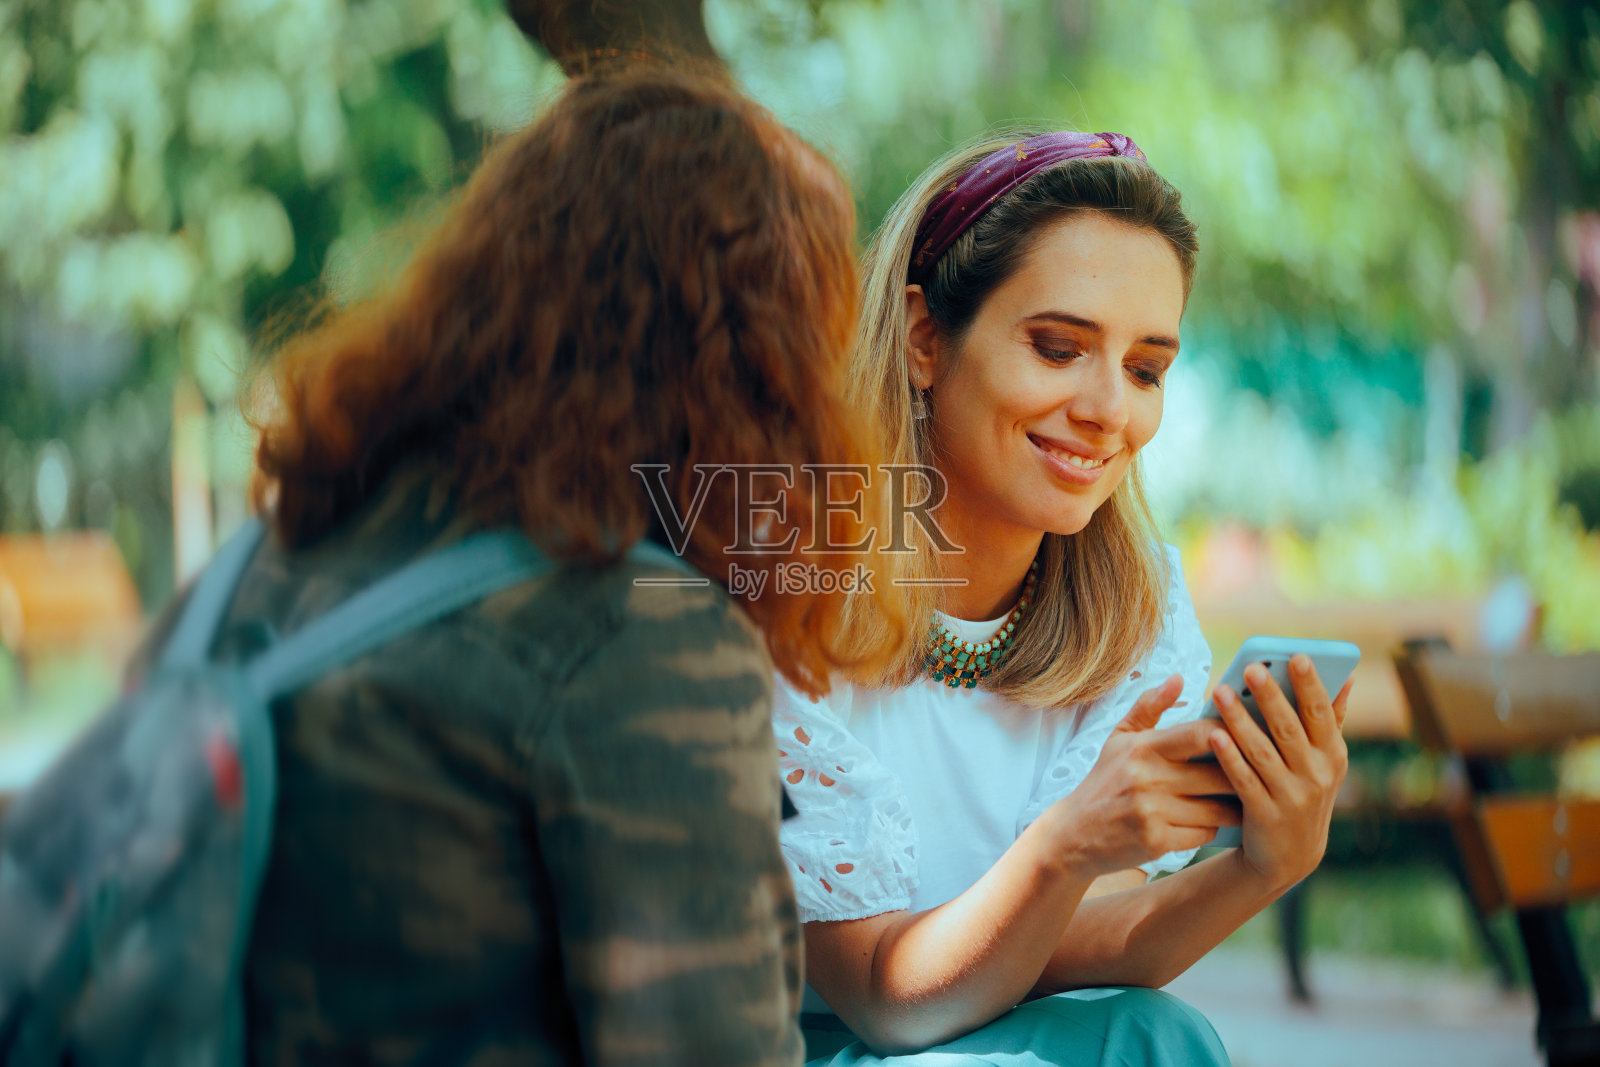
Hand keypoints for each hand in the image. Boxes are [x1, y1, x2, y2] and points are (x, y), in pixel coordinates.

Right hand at [1043, 675, 1238, 877]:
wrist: (1074, 833)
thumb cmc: (1105, 780)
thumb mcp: (1120, 738)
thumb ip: (1150, 706)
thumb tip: (1179, 679)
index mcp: (1143, 747)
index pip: (1200, 733)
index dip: (1231, 733)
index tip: (1250, 735)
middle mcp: (1147, 778)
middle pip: (1219, 774)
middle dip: (1244, 774)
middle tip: (1264, 772)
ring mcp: (1152, 812)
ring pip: (1217, 809)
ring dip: (1235, 806)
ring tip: (1249, 798)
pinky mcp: (1157, 842)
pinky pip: (1205, 833)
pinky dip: (1214, 828)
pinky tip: (1216, 821)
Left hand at [1207, 655, 1351, 888]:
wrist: (1290, 855)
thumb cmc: (1303, 791)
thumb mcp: (1324, 761)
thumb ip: (1331, 719)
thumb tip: (1347, 677)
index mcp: (1333, 754)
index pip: (1322, 713)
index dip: (1310, 685)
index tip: (1297, 656)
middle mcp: (1317, 775)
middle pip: (1290, 728)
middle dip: (1271, 696)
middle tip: (1251, 668)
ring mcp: (1292, 797)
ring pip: (1263, 752)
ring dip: (1240, 721)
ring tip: (1220, 692)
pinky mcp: (1266, 815)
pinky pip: (1244, 780)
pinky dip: (1229, 757)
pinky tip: (1213, 735)